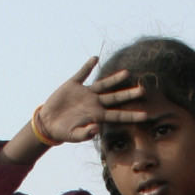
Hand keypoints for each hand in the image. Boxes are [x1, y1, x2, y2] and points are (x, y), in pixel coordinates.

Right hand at [37, 58, 152, 144]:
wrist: (49, 122)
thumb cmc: (63, 132)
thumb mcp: (73, 136)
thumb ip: (85, 134)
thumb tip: (96, 129)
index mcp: (97, 116)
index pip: (118, 116)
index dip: (132, 115)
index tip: (146, 115)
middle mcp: (94, 103)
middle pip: (115, 98)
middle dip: (129, 95)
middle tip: (143, 91)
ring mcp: (85, 93)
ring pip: (103, 84)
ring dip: (114, 79)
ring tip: (127, 73)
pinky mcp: (73, 84)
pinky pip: (82, 73)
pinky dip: (88, 66)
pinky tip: (95, 59)